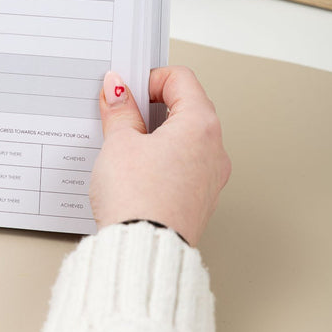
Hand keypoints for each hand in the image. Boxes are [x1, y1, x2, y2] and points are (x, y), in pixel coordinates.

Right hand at [89, 66, 230, 245]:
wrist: (143, 253)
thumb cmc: (138, 200)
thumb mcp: (119, 143)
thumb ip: (120, 110)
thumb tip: (117, 89)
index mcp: (201, 126)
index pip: (180, 79)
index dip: (149, 78)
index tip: (126, 90)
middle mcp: (214, 149)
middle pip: (186, 106)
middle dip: (151, 104)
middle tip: (122, 112)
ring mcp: (210, 177)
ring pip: (184, 136)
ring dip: (155, 132)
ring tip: (125, 142)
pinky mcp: (198, 199)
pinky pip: (183, 163)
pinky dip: (161, 156)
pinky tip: (135, 168)